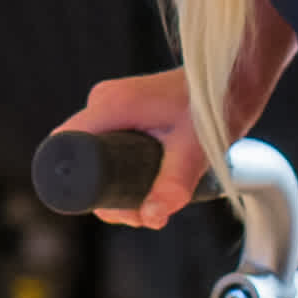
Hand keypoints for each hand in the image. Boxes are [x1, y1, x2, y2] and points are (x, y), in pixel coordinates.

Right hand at [60, 71, 207, 227]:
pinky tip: (150, 184)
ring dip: (115, 184)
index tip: (111, 204)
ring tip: (151, 205)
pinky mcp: (126, 112)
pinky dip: (123, 169)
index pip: (65, 146)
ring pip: (96, 155)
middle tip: (139, 215)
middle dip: (104, 193)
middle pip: (81, 157)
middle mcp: (105, 102)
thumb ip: (173, 184)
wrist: (233, 80)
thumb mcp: (194, 150)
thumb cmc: (216, 105)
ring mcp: (114, 105)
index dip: (77, 183)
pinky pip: (110, 145)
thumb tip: (151, 217)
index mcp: (111, 105)